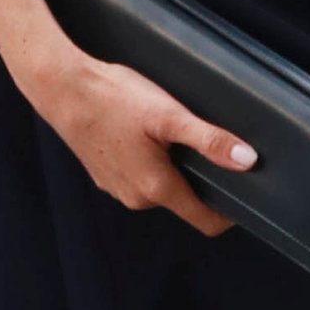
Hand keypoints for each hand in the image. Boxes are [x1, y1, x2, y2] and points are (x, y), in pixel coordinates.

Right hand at [33, 42, 256, 237]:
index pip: (206, 221)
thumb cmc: (112, 99)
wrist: (61, 88)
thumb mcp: (168, 115)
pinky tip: (142, 132)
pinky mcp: (105, 176)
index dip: (229, 211)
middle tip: (202, 140)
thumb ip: (209, 140)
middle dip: (200, 178)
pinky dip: (149, 161)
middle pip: (185, 201)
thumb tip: (248, 161)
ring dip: (172, 167)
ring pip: (161, 187)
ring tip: (168, 132)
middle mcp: (137, 198)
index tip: (244, 187)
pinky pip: (139, 177)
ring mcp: (118, 188)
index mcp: (156, 187)